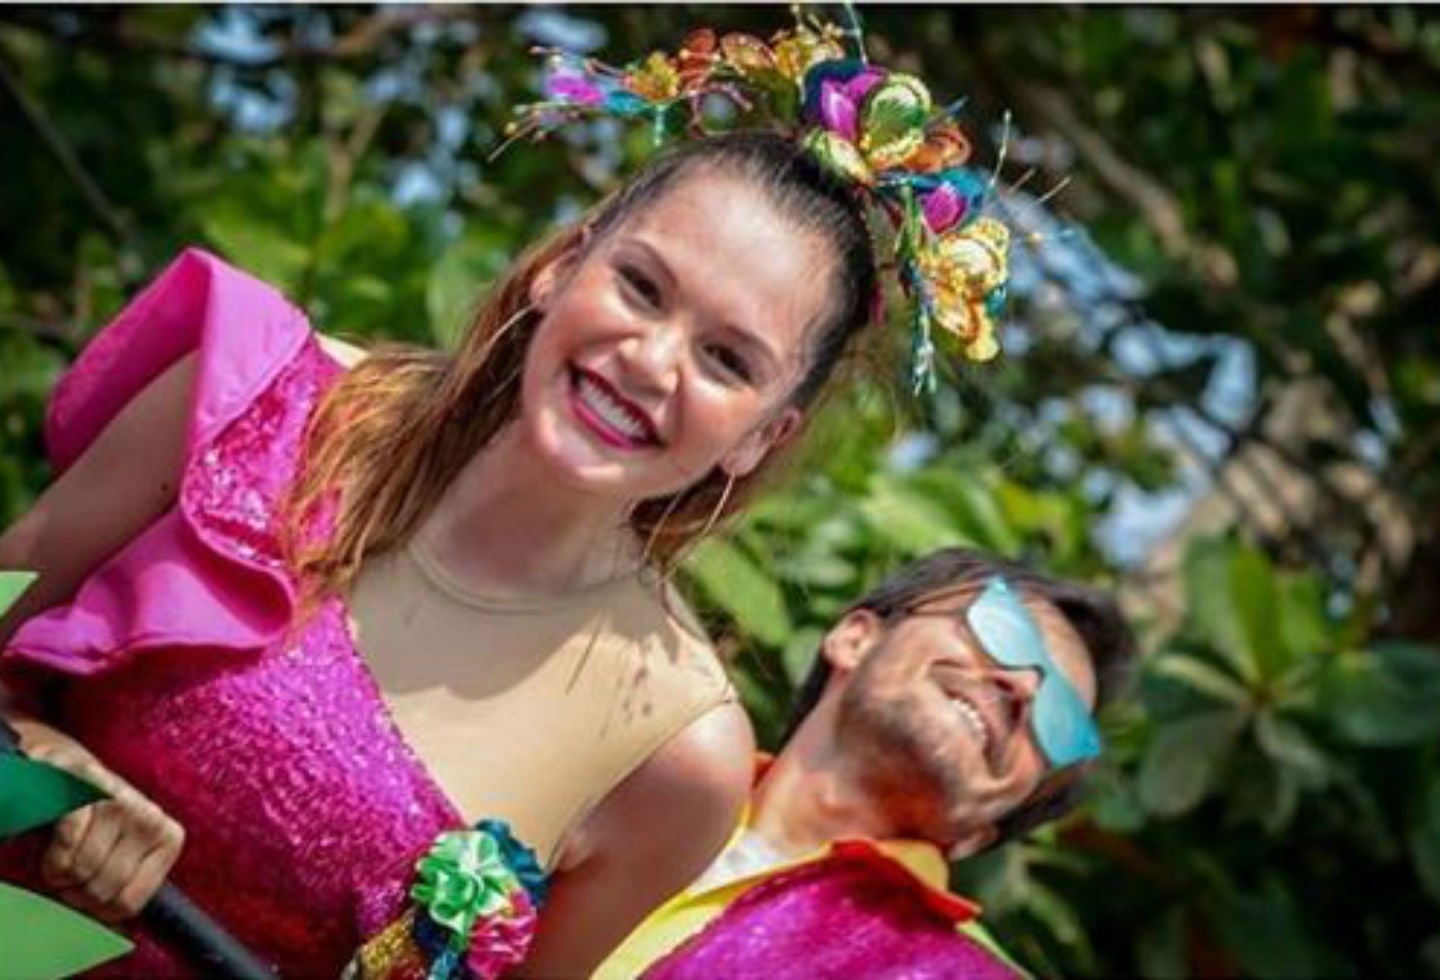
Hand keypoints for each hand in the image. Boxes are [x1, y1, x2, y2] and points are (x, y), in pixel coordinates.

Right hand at [25, 728, 184, 922]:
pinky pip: (68, 839)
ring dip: (60, 873)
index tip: (89, 896)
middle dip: (76, 892)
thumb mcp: (124, 855)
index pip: (129, 904)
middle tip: (70, 876)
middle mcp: (150, 818)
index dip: (97, 910)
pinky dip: (52, 850)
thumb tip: (116, 927)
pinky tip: (55, 842)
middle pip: (103, 889)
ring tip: (63, 857)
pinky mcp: (89, 783)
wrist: (69, 770)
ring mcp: (121, 798)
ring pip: (81, 868)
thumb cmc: (97, 824)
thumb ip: (128, 887)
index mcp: (167, 840)